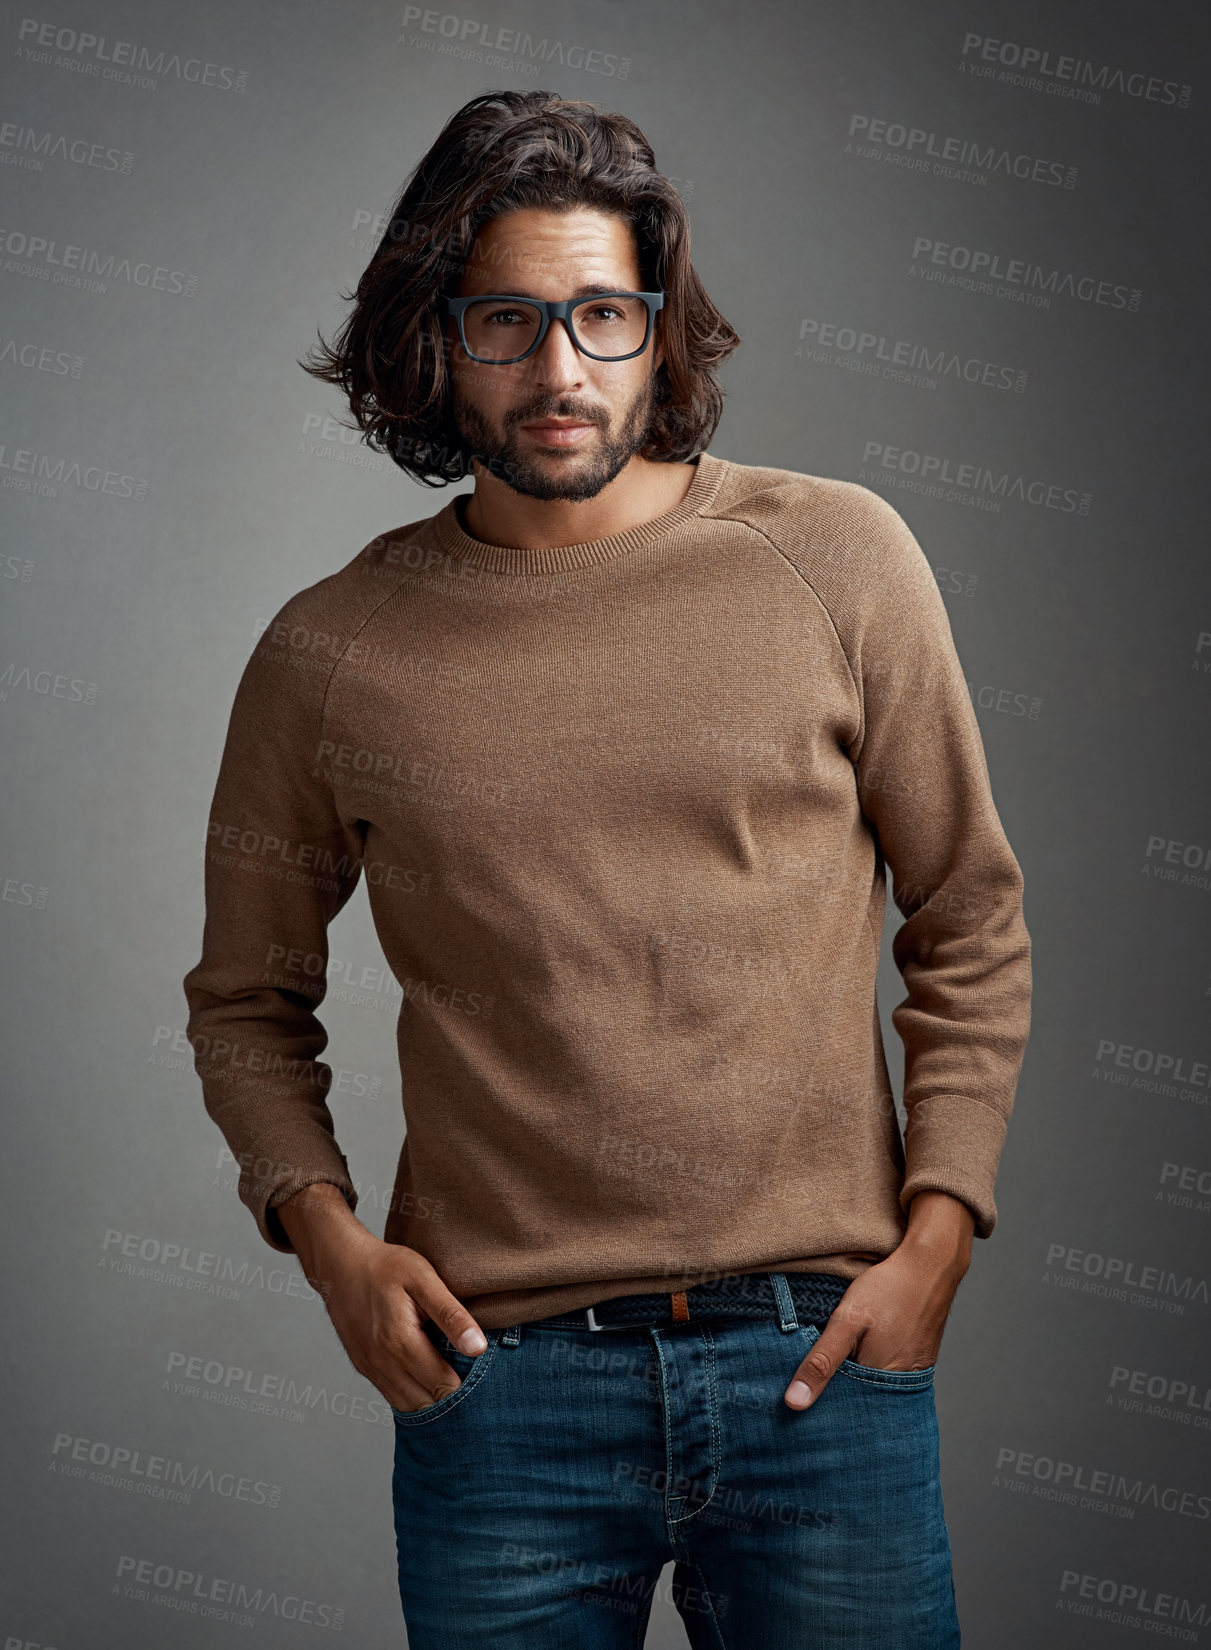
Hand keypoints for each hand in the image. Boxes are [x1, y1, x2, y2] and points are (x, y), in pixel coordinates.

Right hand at [277, 1182, 486, 1412]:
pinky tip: (425, 1372)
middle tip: (468, 1368)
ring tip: (448, 1370)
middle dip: (452, 1394)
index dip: (469, 1381)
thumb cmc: (385, 1267)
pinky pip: (393, 1396)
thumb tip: (478, 1348)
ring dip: (431, 1397)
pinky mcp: (363, 1367)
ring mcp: (370, 1369)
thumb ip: (451, 1315)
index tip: (480, 1366)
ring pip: (409, 1406)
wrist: (340, 1264)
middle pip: (428, 1403)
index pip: (444, 1386)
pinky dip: (413, 1393)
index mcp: (401, 1342)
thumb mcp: (424, 1279)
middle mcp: (382, 1364)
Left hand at [784, 1190, 973, 1409]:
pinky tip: (859, 1357)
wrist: (931, 1266)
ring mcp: (912, 1375)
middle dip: (835, 1396)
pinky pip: (888, 1377)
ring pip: (873, 1390)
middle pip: (858, 1402)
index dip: (818, 1403)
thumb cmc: (889, 1290)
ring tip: (835, 1368)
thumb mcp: (847, 1321)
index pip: (841, 1410)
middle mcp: (899, 1387)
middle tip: (810, 1381)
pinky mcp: (918, 1362)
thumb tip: (795, 1402)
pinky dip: (871, 1371)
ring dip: (853, 1383)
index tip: (796, 1397)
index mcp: (879, 1384)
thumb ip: (822, 1361)